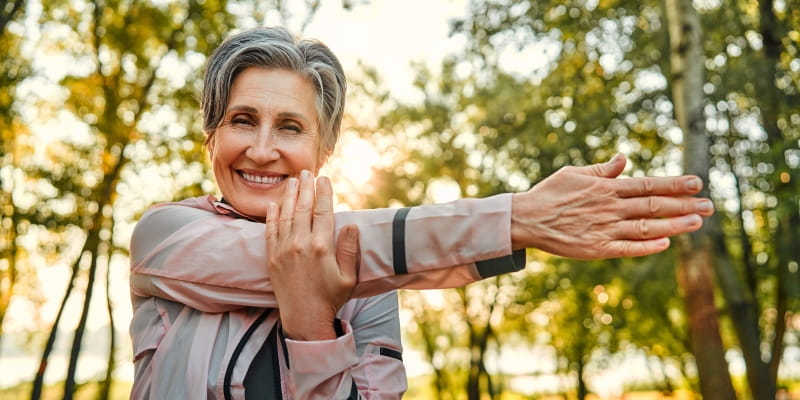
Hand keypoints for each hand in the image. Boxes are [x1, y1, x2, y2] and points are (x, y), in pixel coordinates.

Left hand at [265, 170, 358, 340]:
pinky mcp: (272, 258)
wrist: (304, 318)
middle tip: (307, 172)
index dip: (324, 193)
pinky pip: (270, 231)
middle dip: (305, 188)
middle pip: (303, 208)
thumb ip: (349, 249)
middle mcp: (300, 245)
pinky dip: (272, 215)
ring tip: (292, 181)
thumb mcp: (348, 276)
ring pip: (286, 215)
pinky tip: (274, 203)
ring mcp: (283, 250)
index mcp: (321, 247)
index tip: (325, 179)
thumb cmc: (330, 298)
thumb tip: (350, 224)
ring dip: (289, 196)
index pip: (323, 212)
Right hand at [511, 153, 714, 258]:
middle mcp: (610, 208)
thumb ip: (602, 169)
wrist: (526, 219)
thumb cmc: (549, 194)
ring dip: (674, 225)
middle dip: (684, 205)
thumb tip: (623, 159)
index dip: (674, 184)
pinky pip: (627, 248)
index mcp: (606, 188)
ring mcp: (604, 229)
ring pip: (646, 227)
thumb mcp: (574, 174)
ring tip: (697, 223)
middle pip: (654, 206)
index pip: (647, 184)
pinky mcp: (597, 249)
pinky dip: (648, 247)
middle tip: (708, 206)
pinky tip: (667, 244)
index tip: (697, 182)